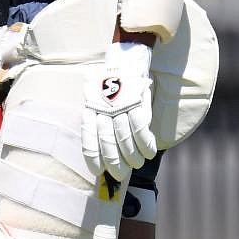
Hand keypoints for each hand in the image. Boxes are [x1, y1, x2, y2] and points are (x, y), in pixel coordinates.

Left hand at [81, 41, 156, 181]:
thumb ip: (98, 124)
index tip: (99, 171)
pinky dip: (146, 145)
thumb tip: (103, 156)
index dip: (94, 158)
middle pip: (108, 143)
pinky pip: (141, 129)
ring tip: (136, 164)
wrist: (125, 63)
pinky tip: (149, 153)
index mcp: (90, 111)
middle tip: (120, 175)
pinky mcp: (137, 103)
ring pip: (125, 139)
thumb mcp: (97, 103)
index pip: (89, 140)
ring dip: (133, 157)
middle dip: (115, 164)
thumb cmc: (110, 89)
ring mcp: (120, 106)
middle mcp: (103, 110)